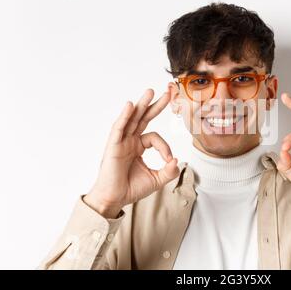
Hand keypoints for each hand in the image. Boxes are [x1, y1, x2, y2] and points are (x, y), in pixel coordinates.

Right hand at [84, 88, 178, 217]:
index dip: (165, 147)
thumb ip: (169, 171)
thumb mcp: (156, 180)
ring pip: (132, 118)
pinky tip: (130, 105)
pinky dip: (124, 116)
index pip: (155, 138)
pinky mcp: (113, 146)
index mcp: (138, 146)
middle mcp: (130, 140)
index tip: (169, 160)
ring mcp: (121, 141)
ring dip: (142, 104)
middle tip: (168, 92)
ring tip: (151, 91)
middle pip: (144, 118)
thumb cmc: (131, 189)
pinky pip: (119, 128)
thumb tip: (177, 160)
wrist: (114, 199)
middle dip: (156, 105)